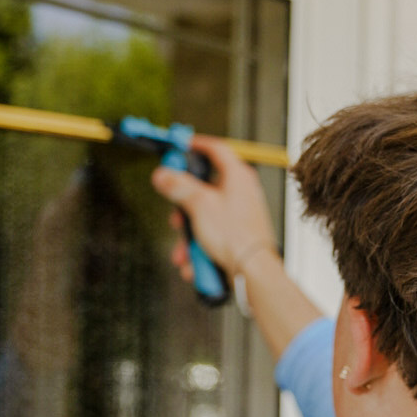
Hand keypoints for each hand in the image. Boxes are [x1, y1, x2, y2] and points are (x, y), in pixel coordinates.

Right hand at [151, 136, 277, 281]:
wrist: (253, 271)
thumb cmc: (236, 236)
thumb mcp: (199, 205)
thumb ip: (178, 186)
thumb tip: (163, 174)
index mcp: (237, 176)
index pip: (216, 149)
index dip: (195, 145)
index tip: (179, 146)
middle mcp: (240, 193)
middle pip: (203, 189)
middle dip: (183, 208)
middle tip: (175, 216)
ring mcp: (238, 215)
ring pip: (203, 218)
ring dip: (188, 237)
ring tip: (184, 252)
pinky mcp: (235, 235)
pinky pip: (210, 237)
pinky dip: (198, 250)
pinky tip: (193, 264)